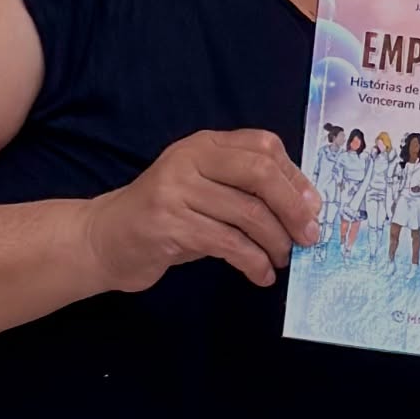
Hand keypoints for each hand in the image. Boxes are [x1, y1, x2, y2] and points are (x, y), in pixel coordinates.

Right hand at [83, 129, 321, 292]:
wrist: (105, 239)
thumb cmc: (168, 216)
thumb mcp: (206, 190)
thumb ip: (245, 189)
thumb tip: (305, 208)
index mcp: (205, 144)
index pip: (264, 147)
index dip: (295, 177)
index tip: (314, 207)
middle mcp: (190, 159)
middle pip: (260, 174)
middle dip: (293, 208)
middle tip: (310, 236)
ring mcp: (176, 190)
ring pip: (247, 213)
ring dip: (275, 242)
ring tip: (282, 260)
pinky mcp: (167, 224)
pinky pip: (227, 243)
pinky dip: (252, 262)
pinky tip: (261, 275)